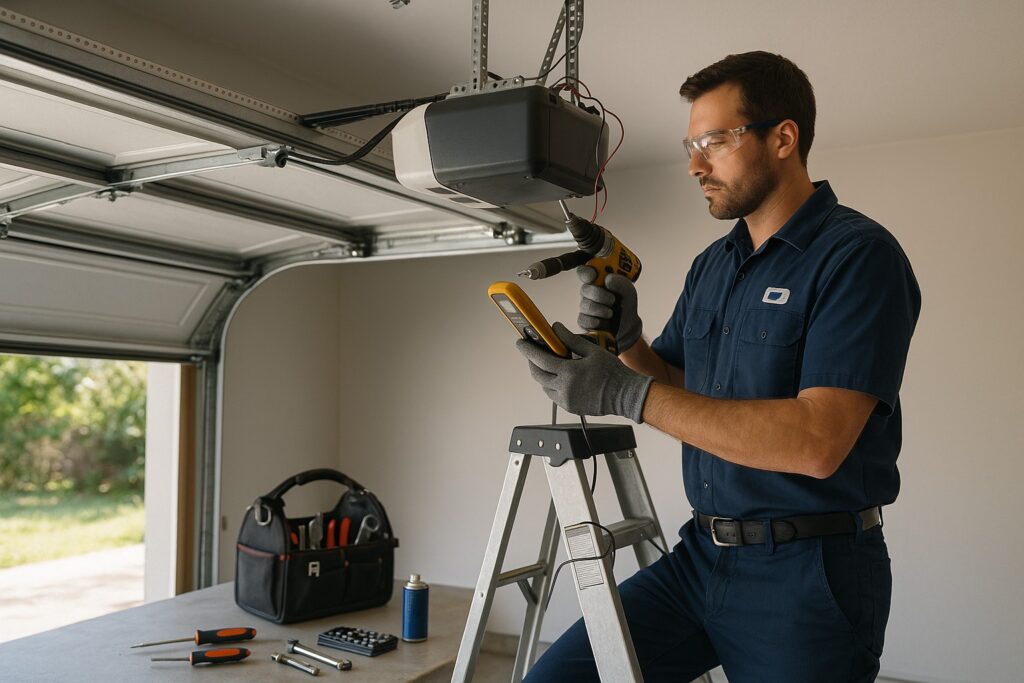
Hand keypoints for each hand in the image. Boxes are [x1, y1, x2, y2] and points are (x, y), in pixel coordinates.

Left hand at [515, 322, 653, 422]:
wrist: (625, 395)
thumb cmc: (612, 372)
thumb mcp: (592, 351)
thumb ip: (571, 339)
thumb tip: (556, 328)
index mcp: (569, 372)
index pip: (540, 360)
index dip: (528, 350)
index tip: (521, 343)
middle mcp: (564, 388)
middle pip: (538, 374)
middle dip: (532, 363)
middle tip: (532, 353)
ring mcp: (566, 400)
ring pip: (544, 386)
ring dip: (542, 375)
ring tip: (546, 364)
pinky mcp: (570, 408)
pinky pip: (553, 396)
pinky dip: (551, 385)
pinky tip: (558, 377)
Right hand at [576, 267, 641, 352]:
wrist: (627, 327)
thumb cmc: (625, 306)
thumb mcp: (629, 292)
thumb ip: (622, 283)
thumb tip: (608, 279)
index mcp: (599, 280)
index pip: (585, 271)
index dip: (587, 272)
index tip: (594, 276)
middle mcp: (590, 291)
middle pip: (585, 289)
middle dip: (599, 295)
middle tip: (612, 300)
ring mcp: (585, 306)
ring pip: (585, 305)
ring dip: (601, 310)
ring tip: (611, 313)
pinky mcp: (583, 320)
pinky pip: (583, 319)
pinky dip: (596, 321)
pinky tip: (604, 322)